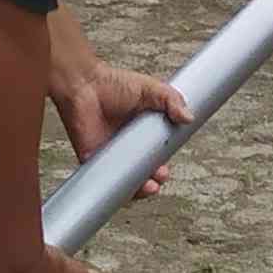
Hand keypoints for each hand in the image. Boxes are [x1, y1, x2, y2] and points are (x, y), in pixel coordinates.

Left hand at [52, 48, 188, 201]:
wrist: (84, 85)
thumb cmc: (112, 84)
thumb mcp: (150, 89)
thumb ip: (171, 100)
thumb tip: (188, 117)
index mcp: (142, 132)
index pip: (156, 156)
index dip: (161, 166)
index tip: (165, 170)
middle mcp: (127, 146)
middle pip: (144, 172)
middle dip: (153, 181)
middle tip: (158, 177)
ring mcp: (111, 154)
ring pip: (126, 181)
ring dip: (137, 189)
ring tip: (147, 187)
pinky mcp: (94, 159)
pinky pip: (104, 180)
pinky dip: (114, 188)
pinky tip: (123, 189)